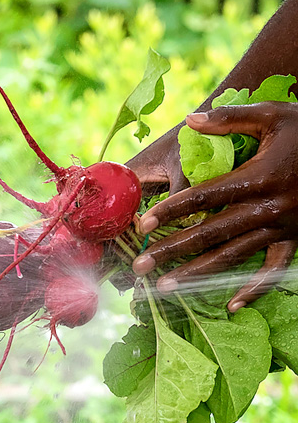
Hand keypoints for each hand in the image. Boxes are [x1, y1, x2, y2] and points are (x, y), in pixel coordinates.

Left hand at [132, 101, 297, 311]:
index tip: (143, 224)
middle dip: (172, 251)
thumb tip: (191, 119)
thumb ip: (232, 118)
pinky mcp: (294, 242)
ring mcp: (280, 229)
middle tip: (140, 265)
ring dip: (196, 274)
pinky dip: (255, 290)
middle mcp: (265, 208)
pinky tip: (232, 306)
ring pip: (232, 256)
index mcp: (257, 178)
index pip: (204, 198)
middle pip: (209, 234)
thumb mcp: (274, 116)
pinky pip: (274, 272)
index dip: (171, 211)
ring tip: (165, 287)